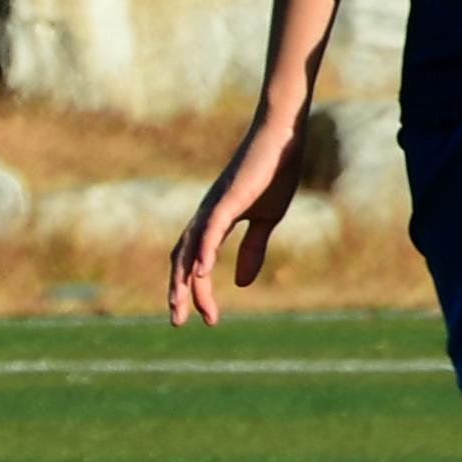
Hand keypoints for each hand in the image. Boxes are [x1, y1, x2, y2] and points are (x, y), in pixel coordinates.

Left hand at [170, 114, 305, 325]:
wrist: (284, 139)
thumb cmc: (275, 174)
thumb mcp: (266, 220)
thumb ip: (253, 250)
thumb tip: (239, 283)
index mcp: (213, 221)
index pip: (194, 262)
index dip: (197, 291)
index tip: (208, 319)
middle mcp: (205, 215)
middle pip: (181, 259)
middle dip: (178, 292)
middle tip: (177, 322)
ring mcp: (214, 205)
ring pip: (189, 248)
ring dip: (183, 279)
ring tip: (180, 307)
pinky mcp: (228, 197)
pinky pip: (210, 228)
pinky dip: (202, 251)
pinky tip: (198, 272)